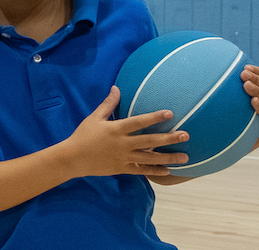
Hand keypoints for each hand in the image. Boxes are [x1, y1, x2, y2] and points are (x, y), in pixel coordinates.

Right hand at [58, 87, 189, 177]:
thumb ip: (108, 104)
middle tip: (186, 135)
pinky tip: (168, 170)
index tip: (170, 114)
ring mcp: (124, 158)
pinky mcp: (122, 168)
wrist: (72, 158)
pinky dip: (155, 171)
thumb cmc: (83, 135)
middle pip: (150, 140)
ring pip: (150, 158)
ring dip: (168, 157)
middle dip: (169, 138)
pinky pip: (141, 171)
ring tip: (185, 157)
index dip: (154, 117)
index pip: (139, 122)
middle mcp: (123, 144)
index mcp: (116, 129)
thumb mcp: (94, 118)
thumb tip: (116, 88)